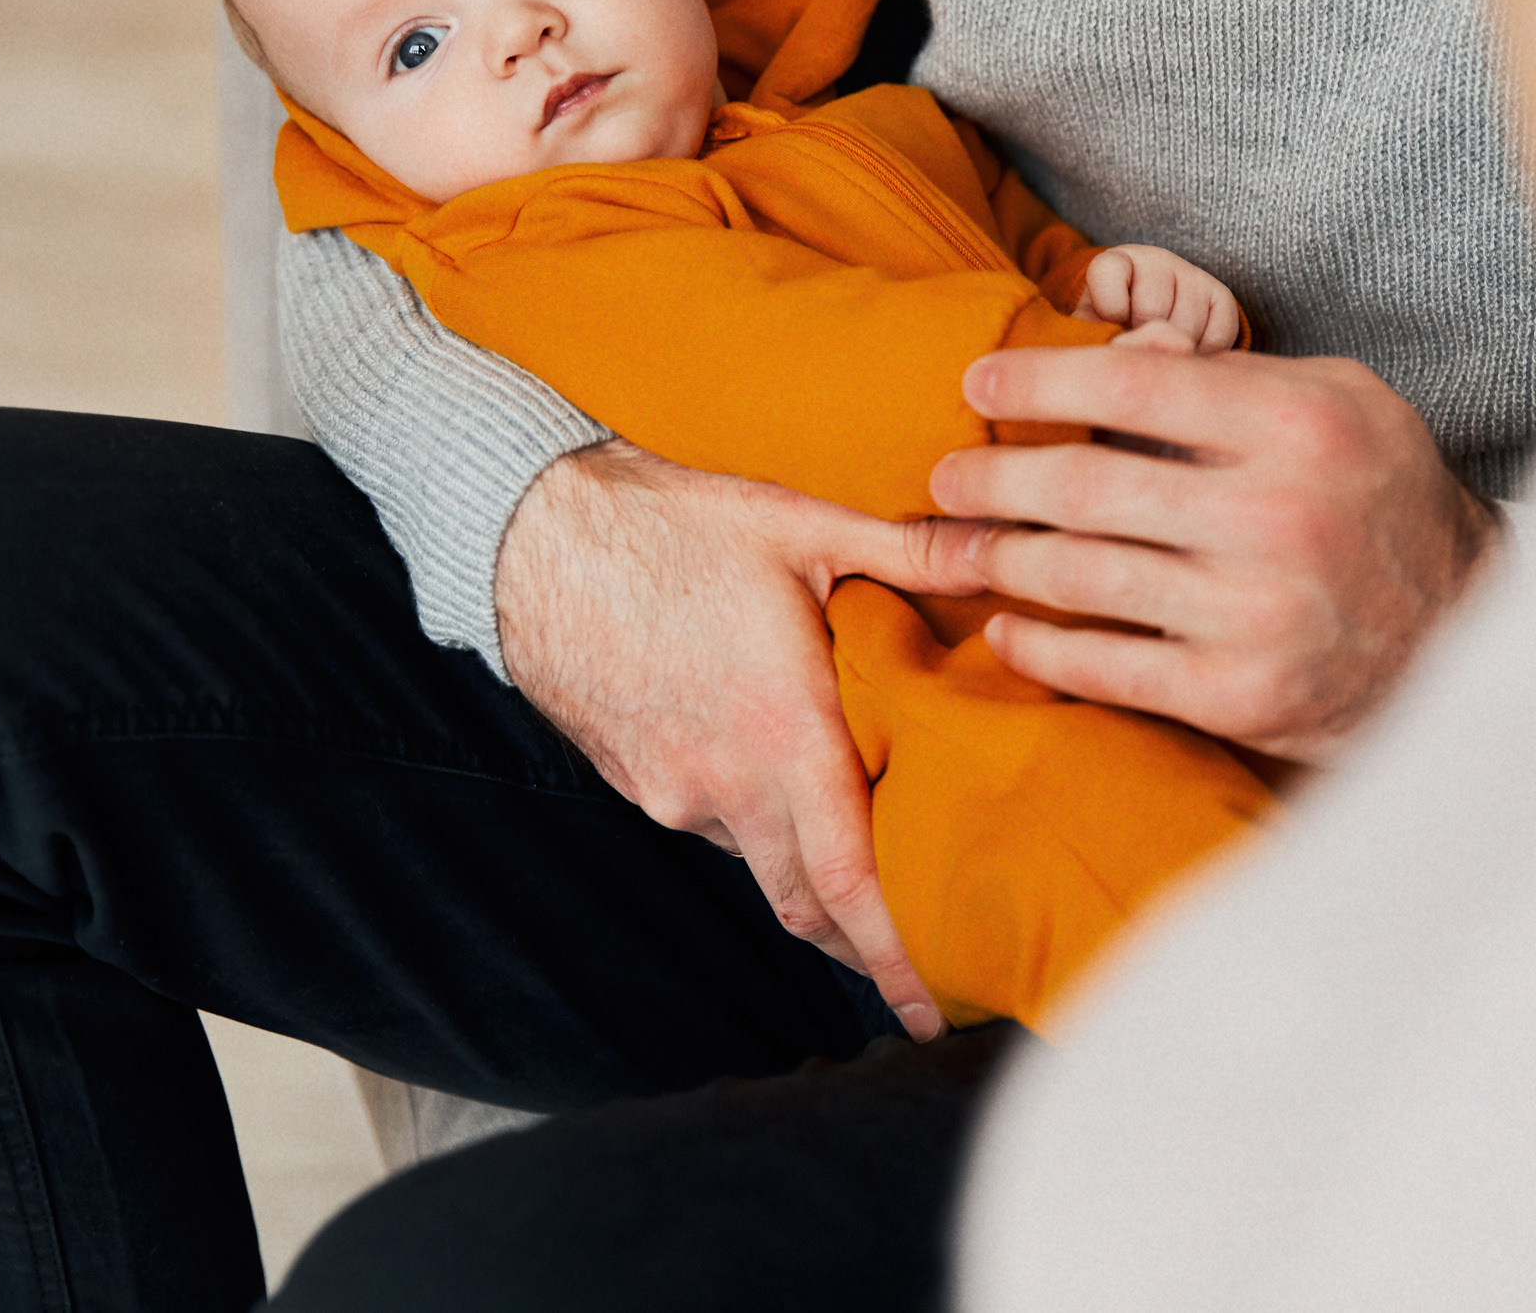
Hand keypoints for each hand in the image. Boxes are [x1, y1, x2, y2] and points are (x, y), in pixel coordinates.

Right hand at [496, 438, 969, 1040]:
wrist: (530, 536)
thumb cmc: (673, 525)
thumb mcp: (803, 524)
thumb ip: (912, 551)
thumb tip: (1005, 550)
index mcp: (784, 733)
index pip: (851, 884)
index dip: (896, 959)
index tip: (934, 1011)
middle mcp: (728, 784)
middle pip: (810, 907)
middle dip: (868, 952)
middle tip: (926, 980)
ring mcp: (675, 791)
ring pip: (763, 868)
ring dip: (816, 891)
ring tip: (872, 891)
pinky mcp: (638, 783)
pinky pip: (717, 830)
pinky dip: (762, 836)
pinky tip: (787, 801)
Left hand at [925, 346, 1495, 763]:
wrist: (1465, 635)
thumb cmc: (1380, 499)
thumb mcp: (1340, 402)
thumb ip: (1235, 376)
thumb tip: (1115, 349)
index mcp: (1297, 425)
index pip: (1132, 385)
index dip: (1039, 380)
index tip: (979, 381)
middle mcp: (1276, 515)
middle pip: (1087, 486)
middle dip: (994, 477)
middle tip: (946, 476)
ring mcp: (1256, 612)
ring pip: (1083, 577)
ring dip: (1000, 559)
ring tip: (960, 545)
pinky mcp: (1241, 695)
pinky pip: (1108, 667)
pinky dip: (1042, 647)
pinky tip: (1007, 627)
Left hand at [1071, 244, 1241, 353]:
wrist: (1145, 327)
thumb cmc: (1110, 332)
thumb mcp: (1089, 329)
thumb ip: (1096, 335)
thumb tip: (1131, 349)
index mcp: (1114, 262)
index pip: (1107, 273)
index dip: (1108, 310)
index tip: (1110, 323)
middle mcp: (1156, 260)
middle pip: (1151, 310)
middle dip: (1142, 337)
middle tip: (1138, 341)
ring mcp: (1192, 276)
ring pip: (1185, 329)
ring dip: (1173, 351)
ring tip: (1160, 347)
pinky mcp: (1221, 297)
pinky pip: (1216, 338)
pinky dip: (1202, 355)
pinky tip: (1186, 350)